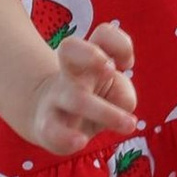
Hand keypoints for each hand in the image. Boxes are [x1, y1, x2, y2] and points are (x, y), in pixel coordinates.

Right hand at [19, 23, 137, 154]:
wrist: (48, 120)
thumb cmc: (91, 99)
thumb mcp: (112, 92)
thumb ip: (123, 94)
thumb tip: (123, 105)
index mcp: (87, 59)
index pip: (102, 35)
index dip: (118, 43)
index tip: (127, 64)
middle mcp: (69, 73)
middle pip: (69, 48)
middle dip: (92, 55)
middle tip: (111, 69)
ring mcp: (57, 99)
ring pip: (76, 98)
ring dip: (105, 112)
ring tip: (129, 125)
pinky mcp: (47, 126)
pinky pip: (52, 130)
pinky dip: (66, 136)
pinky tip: (80, 141)